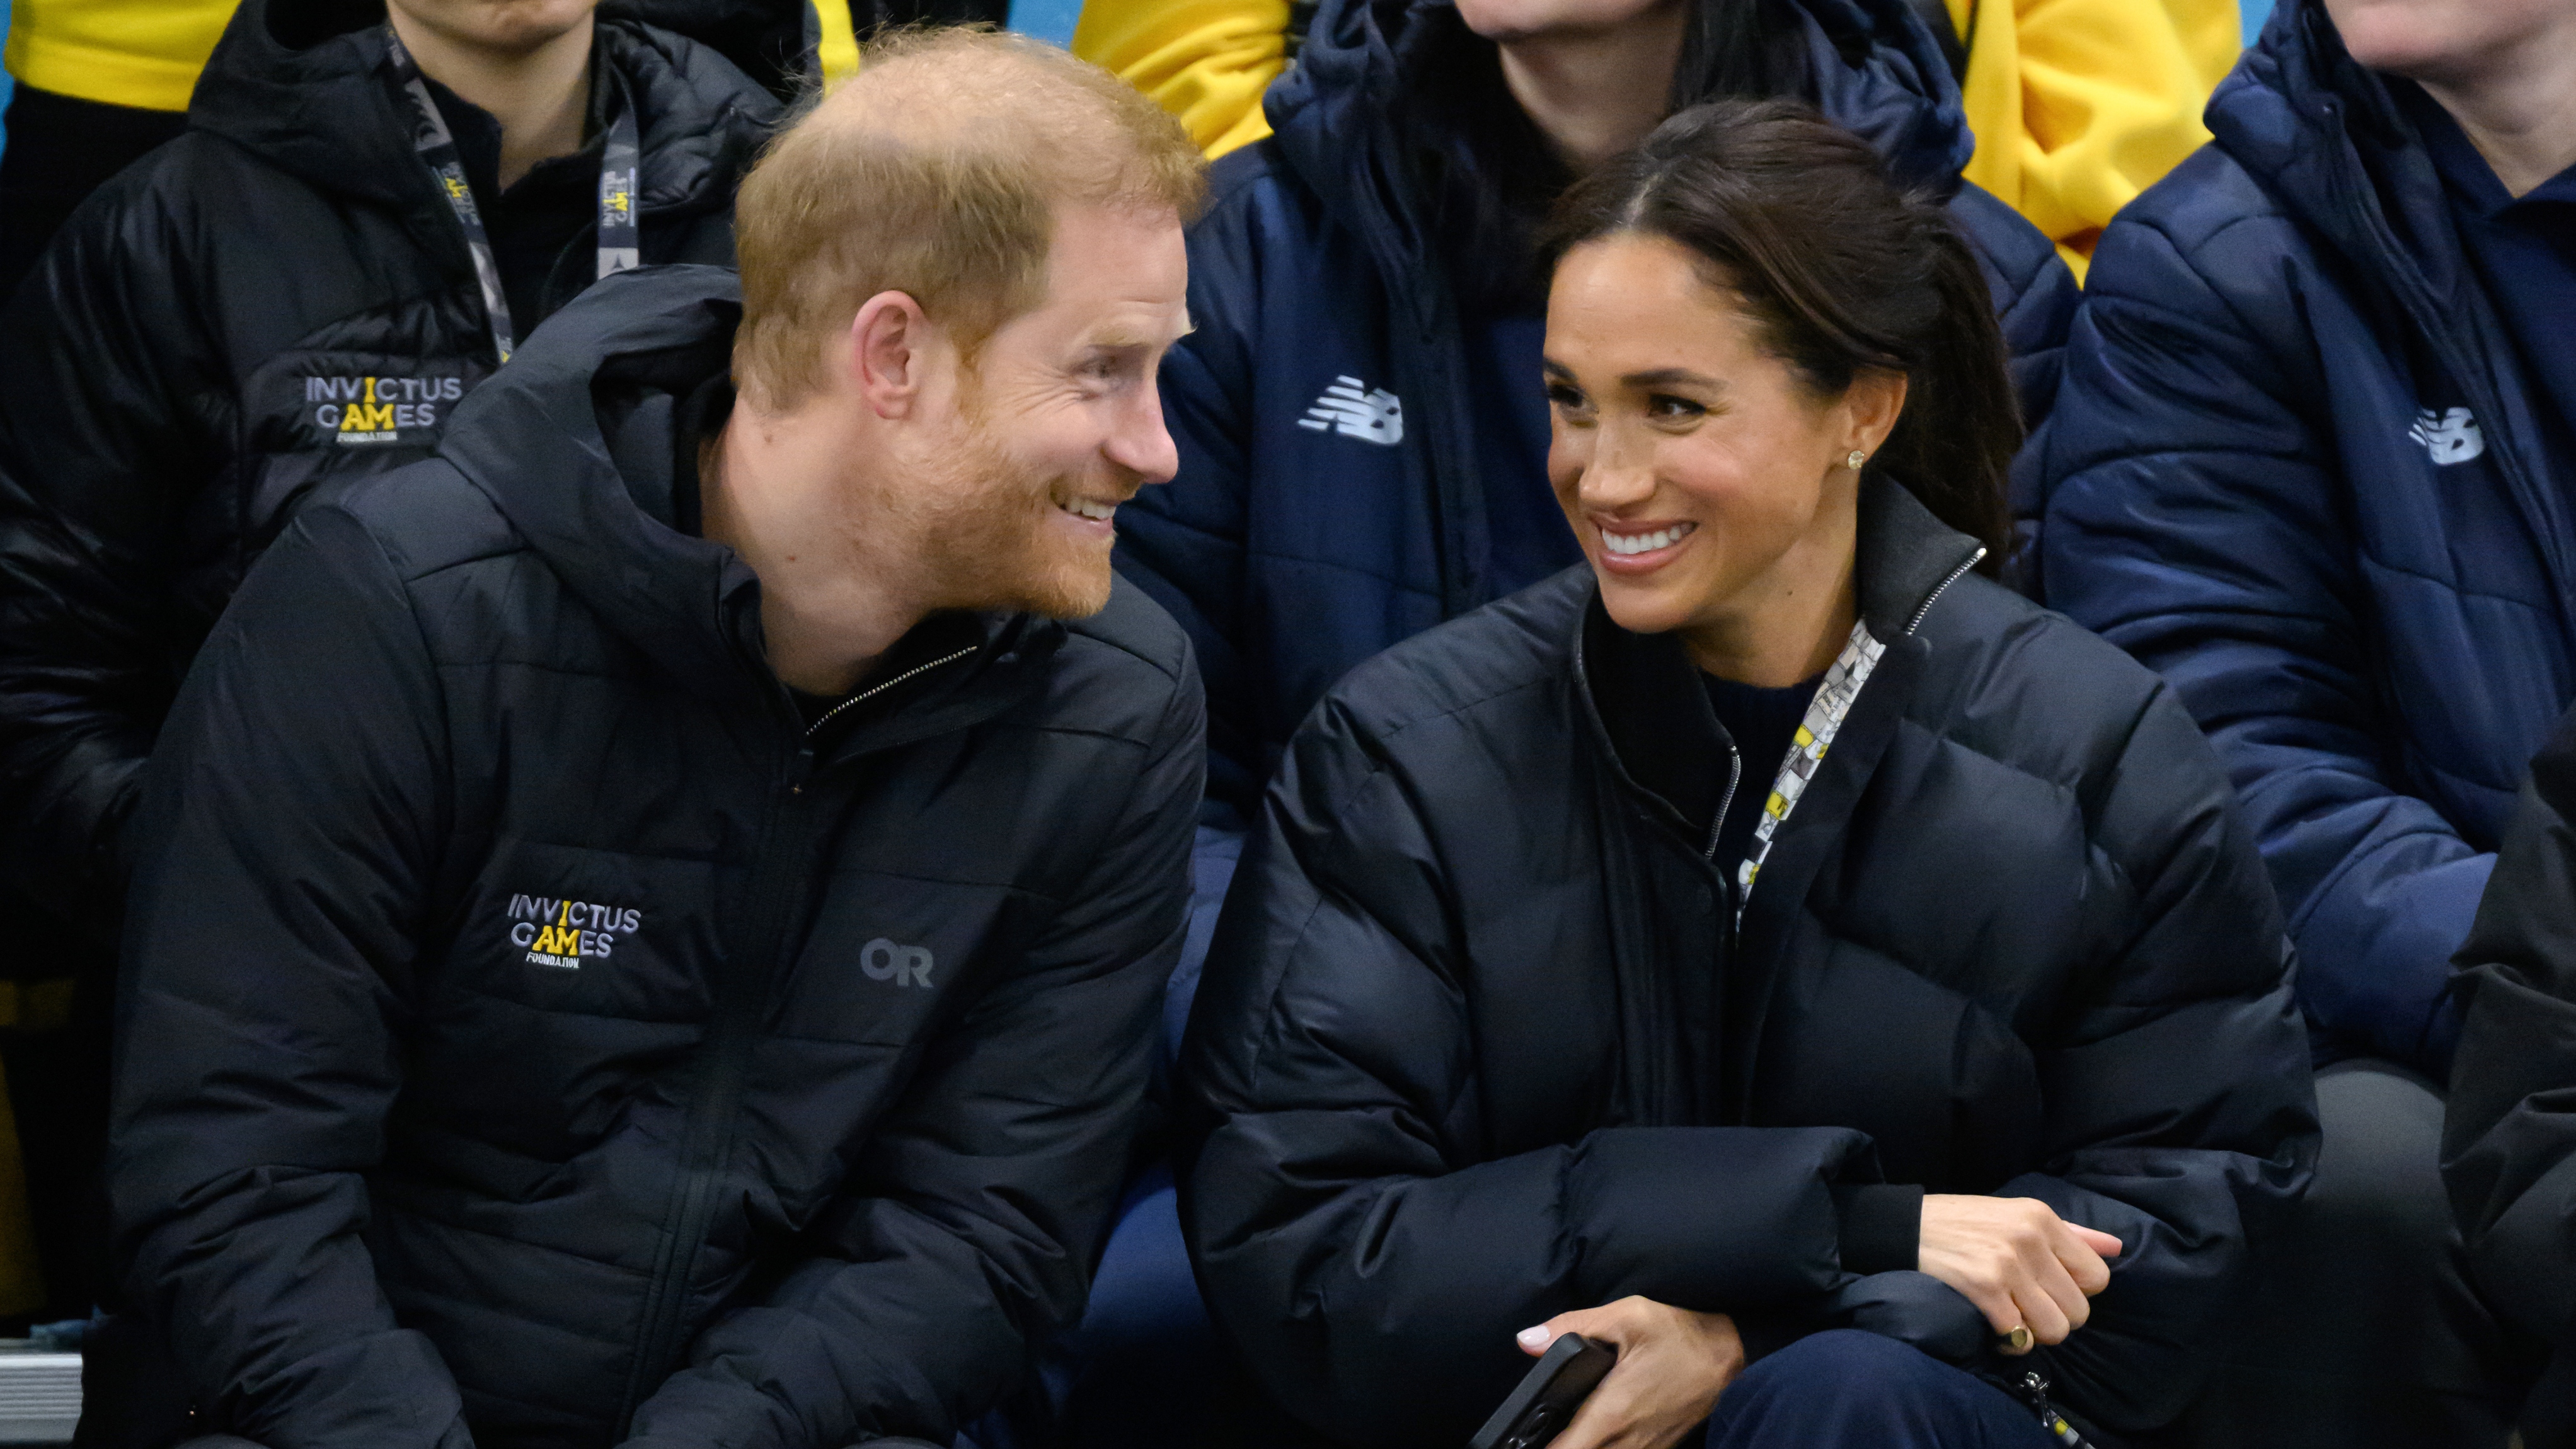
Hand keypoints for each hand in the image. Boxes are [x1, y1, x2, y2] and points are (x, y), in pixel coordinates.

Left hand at [1513, 1296, 1743, 1448]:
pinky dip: (1602, 1447)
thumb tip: (1528, 1340)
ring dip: (1578, 1446)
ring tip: (1557, 1431)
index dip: (1537, 1448)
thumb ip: (1573, 1325)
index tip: (1517, 1443)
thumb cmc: (1682, 1334)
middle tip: (1530, 1435)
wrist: (1734, 1356)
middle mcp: (1627, 1441)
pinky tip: (1589, 1433)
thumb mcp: (1629, 1315)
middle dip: (1554, 1446)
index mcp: (1612, 1413)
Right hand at [1917, 1194, 2122, 1351]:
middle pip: (2078, 1310)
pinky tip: (1994, 1327)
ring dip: (2034, 1334)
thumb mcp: (2017, 1215)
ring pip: (2054, 1329)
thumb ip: (2069, 1234)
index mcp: (2042, 1218)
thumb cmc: (1963, 1223)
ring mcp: (2007, 1264)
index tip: (2049, 1288)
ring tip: (2013, 1320)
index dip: (2077, 1292)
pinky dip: (2009, 1342)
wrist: (1903, 1227)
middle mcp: (2030, 1239)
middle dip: (2055, 1319)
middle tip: (2028, 1309)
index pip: (2097, 1276)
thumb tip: (2116, 1248)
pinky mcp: (1983, 1288)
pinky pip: (2019, 1337)